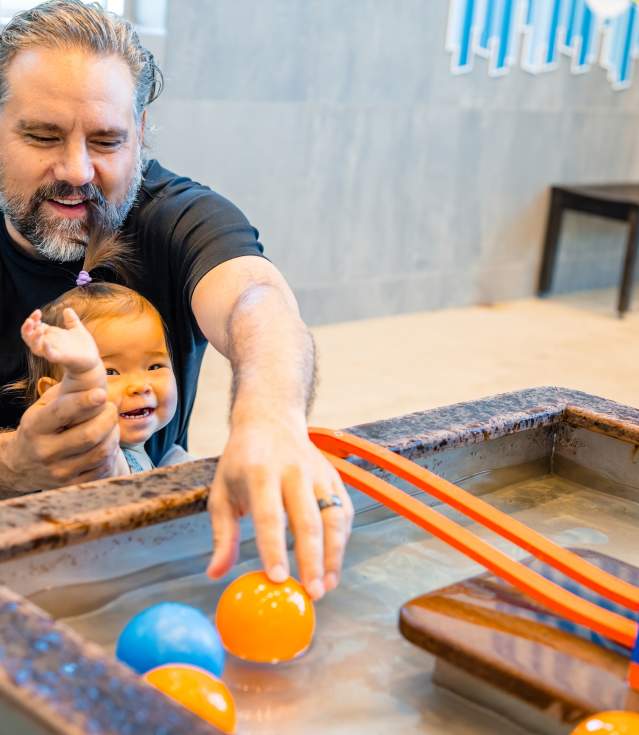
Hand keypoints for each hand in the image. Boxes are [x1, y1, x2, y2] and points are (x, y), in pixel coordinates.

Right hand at [2, 381, 119, 491]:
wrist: (20, 466)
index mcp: (35, 427)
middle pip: (90, 434)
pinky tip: (107, 443)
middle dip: (108, 417)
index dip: (84, 403)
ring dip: (114, 434)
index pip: (61, 413)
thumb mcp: (44, 407)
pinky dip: (112, 453)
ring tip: (110, 424)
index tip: (101, 394)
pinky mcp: (72, 485)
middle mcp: (45, 452)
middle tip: (111, 408)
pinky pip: (104, 468)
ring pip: (101, 451)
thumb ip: (68, 394)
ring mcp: (59, 472)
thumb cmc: (41, 427)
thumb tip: (98, 378)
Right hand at [21, 308, 100, 373]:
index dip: (32, 319)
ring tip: (38, 328)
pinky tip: (46, 342)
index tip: (38, 312)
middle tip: (31, 319)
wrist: (92, 361)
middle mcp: (48, 344)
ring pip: (35, 347)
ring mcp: (53, 352)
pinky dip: (46, 349)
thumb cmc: (83, 347)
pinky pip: (49, 355)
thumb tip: (67, 309)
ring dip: (34, 337)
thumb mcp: (77, 329)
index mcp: (50, 335)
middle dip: (26, 328)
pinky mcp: (60, 358)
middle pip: (29, 337)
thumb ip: (71, 320)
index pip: (34, 327)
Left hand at [206, 418, 353, 599]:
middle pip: (308, 520)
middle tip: (312, 594)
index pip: (269, 515)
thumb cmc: (242, 462)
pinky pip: (343, 511)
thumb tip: (215, 574)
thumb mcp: (221, 492)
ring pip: (333, 516)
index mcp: (259, 472)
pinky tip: (334, 562)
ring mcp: (318, 472)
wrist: (270, 420)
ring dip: (334, 554)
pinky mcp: (333, 476)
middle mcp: (293, 470)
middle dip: (313, 560)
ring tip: (328, 585)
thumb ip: (222, 534)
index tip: (278, 579)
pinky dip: (342, 539)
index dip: (274, 548)